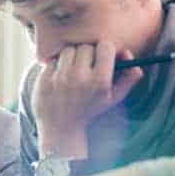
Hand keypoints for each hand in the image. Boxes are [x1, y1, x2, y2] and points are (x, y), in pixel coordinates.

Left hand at [33, 43, 142, 157]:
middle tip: (86, 64)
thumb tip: (130, 56)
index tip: (103, 55)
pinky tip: (58, 77)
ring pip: (68, 50)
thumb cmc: (89, 111)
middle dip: (87, 54)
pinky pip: (52, 60)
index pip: (105, 47)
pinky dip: (56, 65)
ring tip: (71, 70)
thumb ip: (128, 79)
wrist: (60, 129)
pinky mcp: (44, 79)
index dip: (105, 50)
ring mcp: (60, 78)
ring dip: (71, 57)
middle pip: (86, 47)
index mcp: (99, 82)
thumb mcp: (113, 99)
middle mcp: (80, 78)